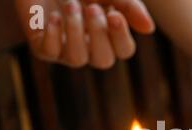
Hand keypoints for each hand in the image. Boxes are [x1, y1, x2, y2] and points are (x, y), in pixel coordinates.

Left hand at [15, 0, 154, 67]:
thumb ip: (130, 7)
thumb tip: (149, 29)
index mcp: (109, 37)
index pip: (124, 50)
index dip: (120, 36)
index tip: (114, 14)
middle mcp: (90, 49)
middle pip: (104, 61)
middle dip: (98, 34)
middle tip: (91, 7)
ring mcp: (66, 51)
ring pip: (78, 59)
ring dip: (75, 30)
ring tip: (70, 4)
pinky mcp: (42, 47)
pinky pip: (50, 53)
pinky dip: (52, 34)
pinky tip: (53, 16)